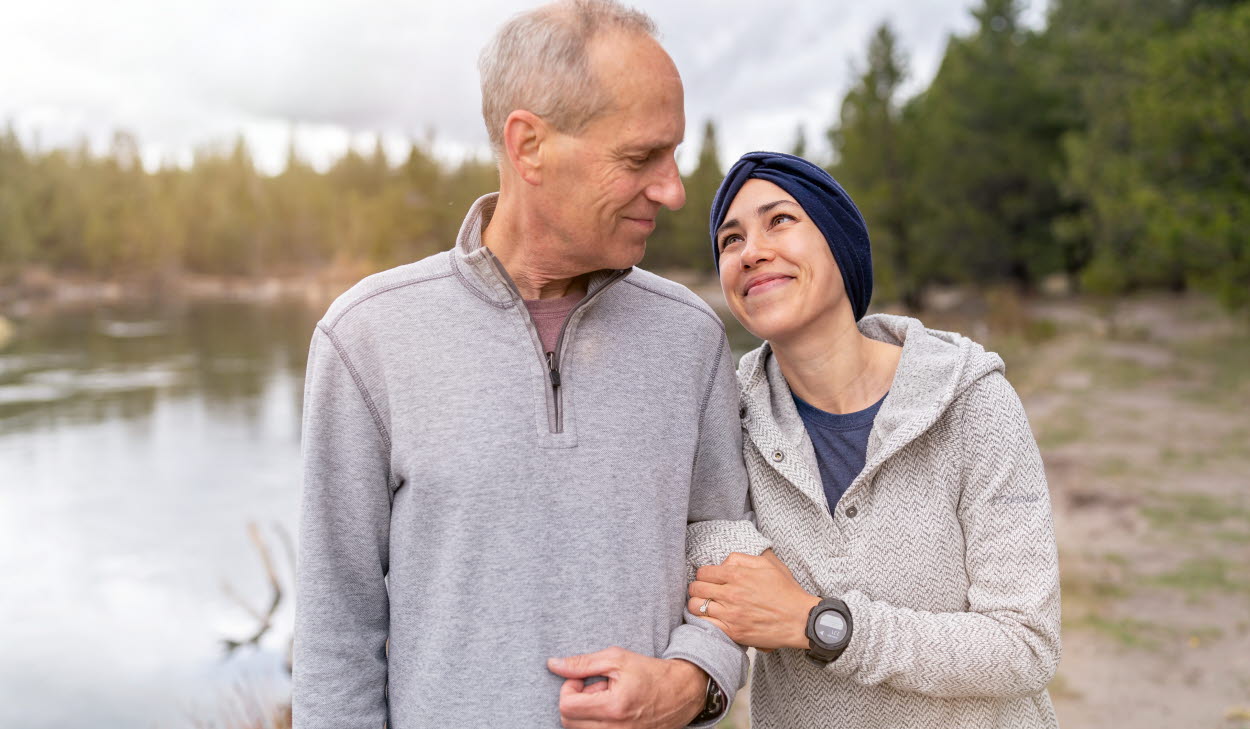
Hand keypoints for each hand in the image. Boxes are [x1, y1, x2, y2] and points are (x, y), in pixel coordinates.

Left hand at [547, 647, 706, 728]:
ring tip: (604, 699)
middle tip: (594, 688)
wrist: (681, 692)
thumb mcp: (616, 659)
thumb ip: (582, 663)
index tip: (582, 679)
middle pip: (568, 722)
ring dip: (585, 714)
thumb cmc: (650, 672)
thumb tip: (553, 664)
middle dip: (575, 702)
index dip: (569, 689)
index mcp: (613, 707)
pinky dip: (595, 723)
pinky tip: (609, 711)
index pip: (566, 706)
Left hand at [687, 550, 819, 650]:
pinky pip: (705, 625)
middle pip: (696, 588)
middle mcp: (731, 594)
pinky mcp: (733, 632)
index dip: (703, 575)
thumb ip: (742, 558)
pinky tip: (709, 619)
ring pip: (695, 607)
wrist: (799, 619)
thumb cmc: (786, 591)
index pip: (703, 572)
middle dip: (697, 588)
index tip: (708, 579)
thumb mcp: (767, 564)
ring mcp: (731, 614)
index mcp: (738, 575)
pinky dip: (702, 621)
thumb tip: (723, 562)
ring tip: (704, 605)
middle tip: (704, 592)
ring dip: (696, 604)